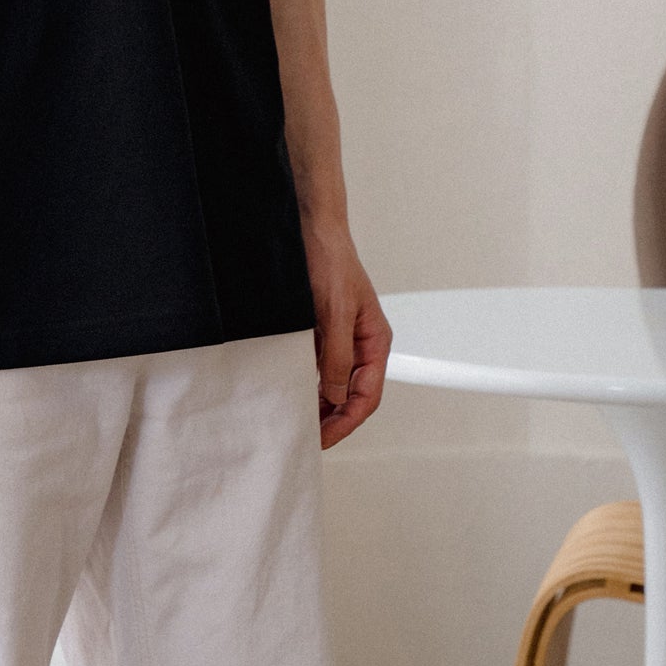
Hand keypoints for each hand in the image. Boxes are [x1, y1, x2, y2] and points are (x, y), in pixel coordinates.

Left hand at [302, 216, 391, 449]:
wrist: (311, 227)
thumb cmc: (330, 260)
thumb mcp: (336, 312)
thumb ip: (338, 355)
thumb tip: (335, 395)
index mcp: (374, 341)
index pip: (367, 396)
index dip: (346, 421)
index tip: (324, 438)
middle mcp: (359, 342)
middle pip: (351, 394)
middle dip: (332, 418)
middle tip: (307, 437)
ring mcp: (339, 336)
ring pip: (333, 382)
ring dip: (319, 402)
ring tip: (298, 420)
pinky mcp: (320, 328)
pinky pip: (317, 364)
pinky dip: (307, 381)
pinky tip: (291, 389)